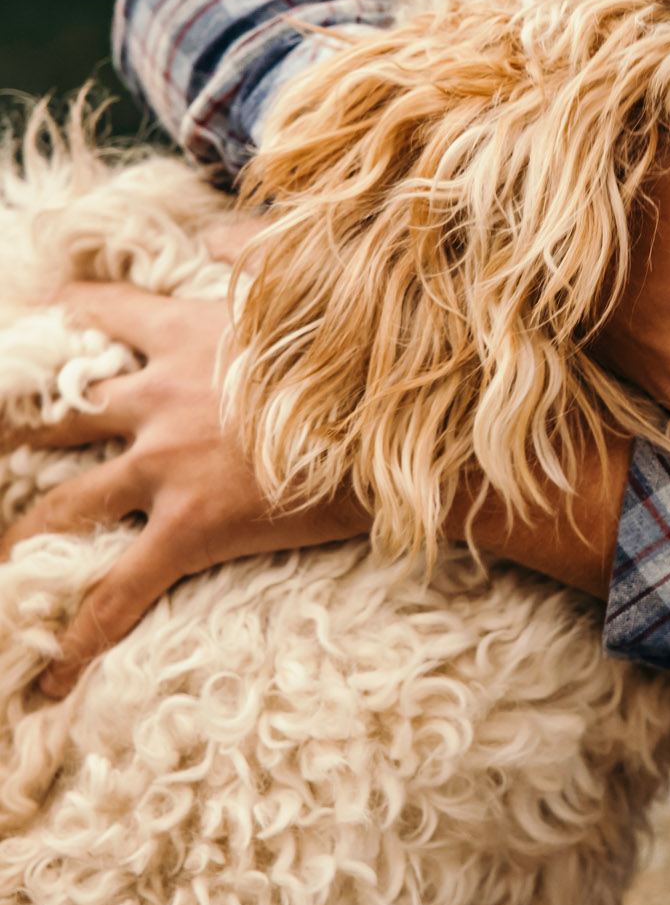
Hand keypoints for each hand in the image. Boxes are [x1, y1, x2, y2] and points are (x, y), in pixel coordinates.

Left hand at [0, 281, 367, 697]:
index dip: (62, 313)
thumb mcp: (307, 282)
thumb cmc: (363, 354)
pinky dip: (78, 635)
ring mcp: (164, 467)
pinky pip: (116, 592)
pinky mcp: (188, 529)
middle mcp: (155, 398)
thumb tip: (215, 227)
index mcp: (183, 332)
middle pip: (53, 415)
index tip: (37, 316)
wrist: (397, 427)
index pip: (98, 311)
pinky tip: (47, 677)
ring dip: (19, 538)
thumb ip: (254, 248)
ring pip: (60, 508)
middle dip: (14, 434)